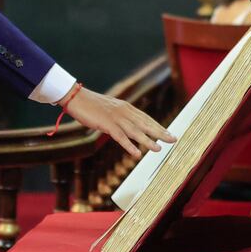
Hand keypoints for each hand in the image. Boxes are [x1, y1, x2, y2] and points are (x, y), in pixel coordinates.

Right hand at [60, 86, 175, 157]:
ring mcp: (116, 118)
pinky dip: (128, 145)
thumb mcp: (111, 109)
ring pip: (135, 131)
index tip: (169, 133)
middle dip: (160, 132)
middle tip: (173, 139)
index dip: (158, 126)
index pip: (146, 118)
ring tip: (158, 149)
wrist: (77, 98)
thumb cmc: (92, 105)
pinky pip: (119, 137)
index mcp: (127, 107)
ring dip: (147, 141)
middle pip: (145, 124)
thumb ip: (121, 116)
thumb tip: (129, 125)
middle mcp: (124, 112)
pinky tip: (136, 153)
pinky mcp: (106, 124)